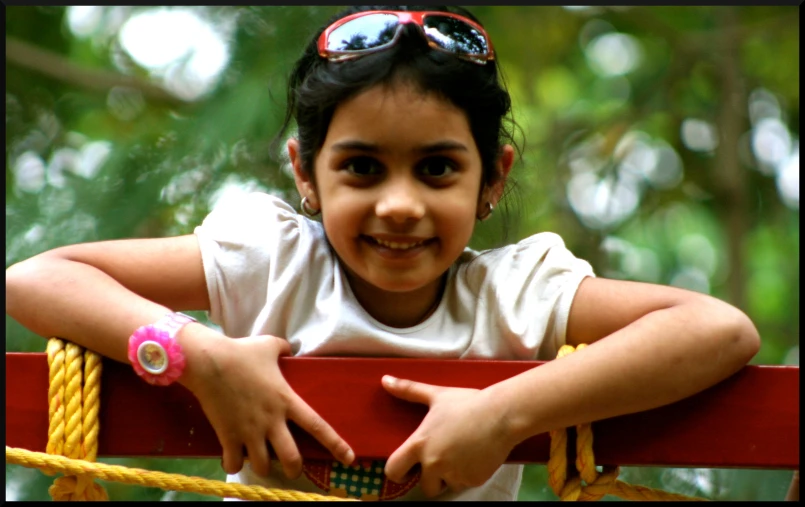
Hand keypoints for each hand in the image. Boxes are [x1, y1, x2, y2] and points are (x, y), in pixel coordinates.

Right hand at [182, 333, 353, 478]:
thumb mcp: (270, 345)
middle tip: (292, 468)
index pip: (318, 426)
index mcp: (286, 400)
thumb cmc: (241, 351)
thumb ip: (284, 348)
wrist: (208, 360)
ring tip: (260, 461)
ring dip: (263, 467)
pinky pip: (233, 464)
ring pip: (263, 466)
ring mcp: (249, 431)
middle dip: (294, 468)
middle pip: (291, 458)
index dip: (336, 444)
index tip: (349, 459)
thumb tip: (290, 348)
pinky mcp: (227, 436)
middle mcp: (271, 420)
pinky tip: (234, 458)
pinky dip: (234, 465)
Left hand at [382, 376, 515, 496]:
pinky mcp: (473, 481)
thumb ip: (408, 390)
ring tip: (461, 454)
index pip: (393, 470)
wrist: (501, 415)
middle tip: (441, 461)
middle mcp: (433, 464)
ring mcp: (454, 474)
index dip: (397, 471)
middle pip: (423, 486)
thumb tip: (385, 380)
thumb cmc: (466, 403)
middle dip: (430, 478)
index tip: (405, 468)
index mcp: (420, 444)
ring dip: (450, 477)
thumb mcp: (436, 395)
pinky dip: (468, 475)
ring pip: (447, 485)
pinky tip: (475, 456)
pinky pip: (465, 484)